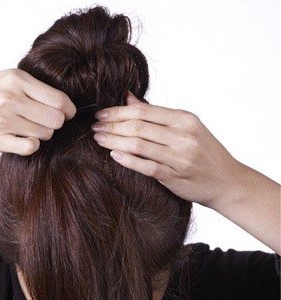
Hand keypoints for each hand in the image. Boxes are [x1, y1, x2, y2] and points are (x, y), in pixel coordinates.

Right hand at [0, 68, 75, 154]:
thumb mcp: (2, 78)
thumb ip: (29, 86)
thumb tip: (61, 101)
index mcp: (15, 79)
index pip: (59, 99)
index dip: (68, 110)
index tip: (67, 114)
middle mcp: (10, 97)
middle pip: (56, 119)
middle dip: (55, 124)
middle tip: (45, 123)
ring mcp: (3, 119)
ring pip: (45, 134)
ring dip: (41, 135)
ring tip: (28, 129)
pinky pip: (30, 147)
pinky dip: (31, 145)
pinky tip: (23, 140)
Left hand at [91, 91, 240, 208]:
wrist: (227, 181)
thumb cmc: (204, 153)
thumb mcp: (186, 127)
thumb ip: (156, 114)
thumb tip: (128, 97)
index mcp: (184, 119)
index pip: (143, 110)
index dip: (118, 111)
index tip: (100, 114)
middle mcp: (182, 135)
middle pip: (138, 126)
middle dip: (111, 125)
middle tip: (94, 127)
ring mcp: (179, 157)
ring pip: (138, 144)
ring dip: (114, 141)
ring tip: (97, 139)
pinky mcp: (174, 176)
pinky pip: (146, 166)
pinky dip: (128, 160)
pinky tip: (113, 155)